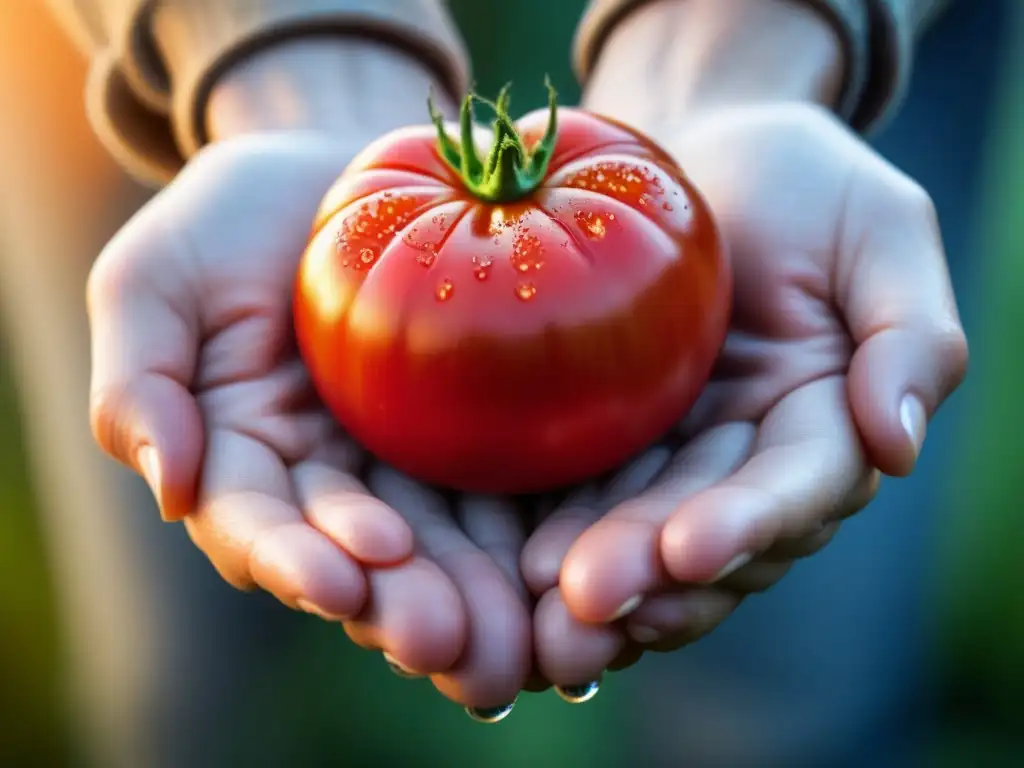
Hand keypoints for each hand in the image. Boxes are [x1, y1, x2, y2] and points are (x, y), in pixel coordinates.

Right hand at [87, 133, 532, 714]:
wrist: (337, 166)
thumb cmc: (236, 217)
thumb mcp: (157, 276)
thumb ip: (140, 381)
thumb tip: (172, 488)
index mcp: (245, 458)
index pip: (262, 525)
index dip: (298, 557)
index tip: (345, 580)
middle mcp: (329, 480)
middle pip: (360, 558)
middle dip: (397, 605)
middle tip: (444, 643)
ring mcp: (407, 462)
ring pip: (438, 545)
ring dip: (468, 598)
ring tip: (504, 639)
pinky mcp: (474, 435)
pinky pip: (501, 491)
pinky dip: (523, 539)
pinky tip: (556, 574)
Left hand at [522, 102, 967, 686]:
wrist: (701, 150)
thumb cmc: (800, 182)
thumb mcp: (879, 230)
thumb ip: (911, 334)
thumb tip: (898, 444)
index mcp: (823, 419)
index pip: (795, 487)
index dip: (749, 523)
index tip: (690, 549)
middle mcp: (745, 455)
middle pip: (705, 529)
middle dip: (650, 570)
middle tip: (586, 600)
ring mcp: (671, 452)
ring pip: (639, 530)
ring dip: (595, 572)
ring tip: (541, 604)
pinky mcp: (606, 436)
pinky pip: (581, 491)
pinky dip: (553, 529)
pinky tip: (512, 564)